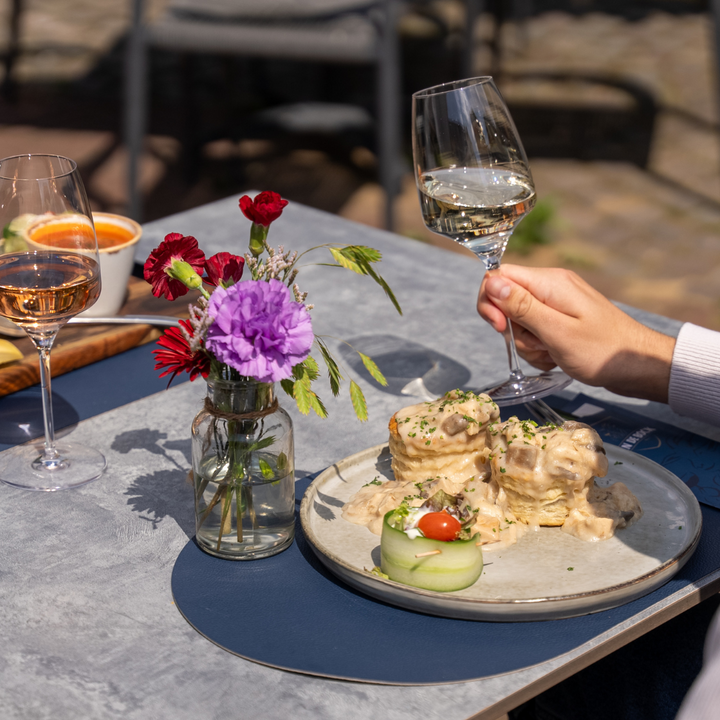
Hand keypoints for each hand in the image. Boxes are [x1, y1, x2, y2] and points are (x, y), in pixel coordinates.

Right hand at [477, 265, 674, 401]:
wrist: (638, 367)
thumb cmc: (603, 351)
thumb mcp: (557, 331)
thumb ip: (522, 306)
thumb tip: (491, 282)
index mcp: (550, 282)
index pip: (499, 276)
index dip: (491, 301)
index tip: (501, 328)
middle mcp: (551, 287)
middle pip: (506, 301)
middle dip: (513, 329)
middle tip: (538, 344)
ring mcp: (557, 304)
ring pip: (519, 321)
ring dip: (527, 343)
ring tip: (552, 353)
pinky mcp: (561, 320)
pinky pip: (534, 332)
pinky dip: (539, 348)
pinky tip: (556, 357)